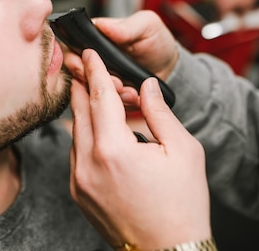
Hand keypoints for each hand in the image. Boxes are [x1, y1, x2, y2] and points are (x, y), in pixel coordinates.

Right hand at [62, 10, 178, 104]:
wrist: (171, 68)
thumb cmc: (157, 41)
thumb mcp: (147, 25)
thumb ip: (126, 26)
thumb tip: (102, 25)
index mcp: (97, 37)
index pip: (72, 46)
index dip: (77, 58)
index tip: (88, 66)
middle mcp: (95, 58)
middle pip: (77, 71)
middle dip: (93, 80)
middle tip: (116, 81)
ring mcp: (102, 77)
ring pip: (91, 90)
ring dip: (109, 93)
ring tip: (129, 90)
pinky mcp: (110, 94)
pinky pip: (106, 104)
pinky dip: (120, 102)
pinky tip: (134, 97)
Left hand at [69, 49, 210, 249]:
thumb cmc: (182, 205)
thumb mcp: (183, 151)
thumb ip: (160, 112)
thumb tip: (146, 85)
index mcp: (114, 150)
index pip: (100, 97)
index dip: (94, 70)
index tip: (87, 53)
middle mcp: (87, 164)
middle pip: (80, 111)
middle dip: (84, 85)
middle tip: (85, 66)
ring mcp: (78, 181)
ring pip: (75, 132)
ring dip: (86, 111)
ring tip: (104, 100)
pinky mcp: (77, 193)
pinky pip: (75, 153)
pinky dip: (85, 136)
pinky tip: (102, 131)